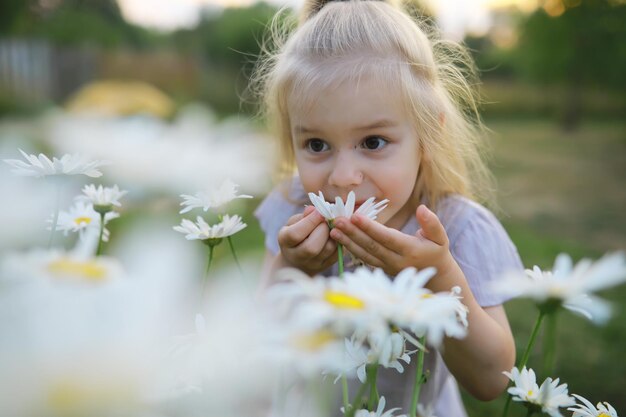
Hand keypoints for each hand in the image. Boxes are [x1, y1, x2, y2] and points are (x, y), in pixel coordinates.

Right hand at [277, 205, 337, 275]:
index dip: (310, 222)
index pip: (295, 234)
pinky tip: (335, 234)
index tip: (319, 212)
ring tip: (331, 226)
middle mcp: (296, 256)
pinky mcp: (325, 266)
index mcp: (285, 241)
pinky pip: (337, 253)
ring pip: (327, 250)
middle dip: (323, 229)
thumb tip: (313, 209)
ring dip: (333, 234)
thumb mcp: (295, 222)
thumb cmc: (297, 233)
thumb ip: (304, 216)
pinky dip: (339, 241)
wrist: (298, 258)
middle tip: (326, 220)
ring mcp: (312, 264)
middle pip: (311, 247)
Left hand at [330, 205, 453, 276]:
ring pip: (364, 254)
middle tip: (337, 220)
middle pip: (371, 246)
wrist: (436, 277)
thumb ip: (432, 223)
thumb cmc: (437, 251)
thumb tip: (422, 208)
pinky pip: (364, 259)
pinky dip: (351, 249)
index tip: (355, 216)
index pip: (387, 238)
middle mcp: (396, 261)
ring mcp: (387, 267)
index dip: (370, 228)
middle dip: (353, 233)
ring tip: (333, 230)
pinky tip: (339, 240)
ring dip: (348, 242)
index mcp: (410, 250)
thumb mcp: (440, 237)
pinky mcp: (381, 269)